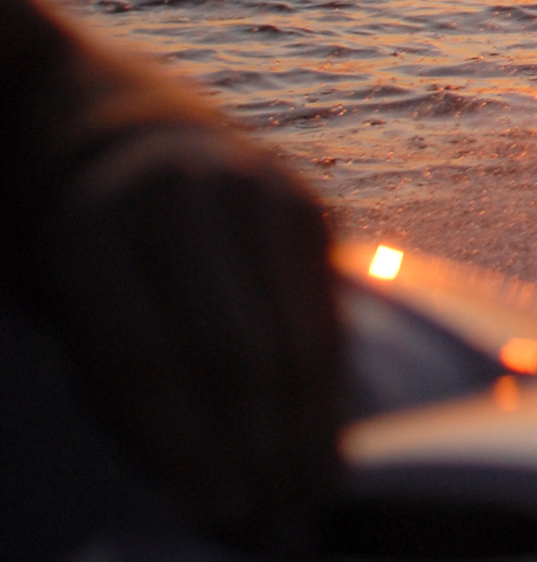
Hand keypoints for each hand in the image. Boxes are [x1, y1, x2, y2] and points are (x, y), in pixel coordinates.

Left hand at [39, 126, 341, 555]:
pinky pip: (331, 309)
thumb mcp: (73, 308)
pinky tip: (330, 438)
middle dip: (256, 447)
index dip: (183, 445)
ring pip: (295, 331)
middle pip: (232, 349)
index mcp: (91, 230)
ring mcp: (254, 189)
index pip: (143, 360)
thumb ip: (125, 382)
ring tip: (308, 495)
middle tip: (272, 520)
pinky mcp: (308, 202)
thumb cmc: (94, 259)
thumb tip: (207, 483)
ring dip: (307, 428)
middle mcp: (177, 197)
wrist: (134, 144)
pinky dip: (333, 384)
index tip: (217, 514)